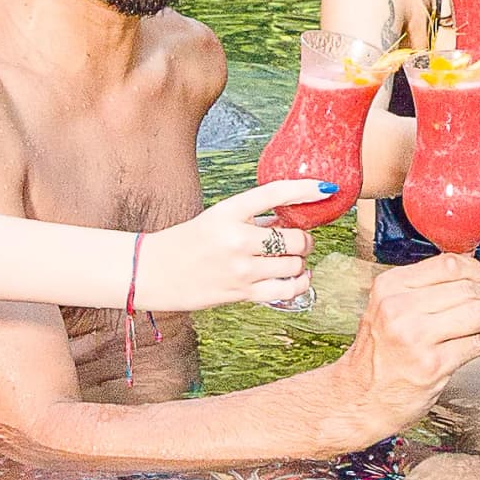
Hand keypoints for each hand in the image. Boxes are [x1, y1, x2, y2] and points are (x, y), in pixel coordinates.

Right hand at [135, 182, 329, 311]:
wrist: (153, 272)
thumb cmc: (188, 242)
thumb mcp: (216, 218)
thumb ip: (252, 219)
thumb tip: (292, 216)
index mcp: (227, 212)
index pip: (275, 194)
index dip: (306, 188)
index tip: (327, 187)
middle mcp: (236, 239)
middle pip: (295, 237)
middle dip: (304, 239)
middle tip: (299, 239)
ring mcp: (240, 269)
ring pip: (295, 265)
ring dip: (300, 262)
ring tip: (293, 260)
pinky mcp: (241, 293)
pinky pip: (287, 290)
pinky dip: (299, 283)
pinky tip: (298, 278)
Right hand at [341, 255, 479, 429]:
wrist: (358, 399)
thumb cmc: (378, 356)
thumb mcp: (387, 310)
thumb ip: (422, 291)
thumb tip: (473, 279)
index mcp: (390, 287)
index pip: (448, 265)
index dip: (476, 272)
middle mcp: (399, 308)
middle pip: (467, 288)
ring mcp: (416, 337)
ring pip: (478, 313)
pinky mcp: (432, 366)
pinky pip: (479, 343)